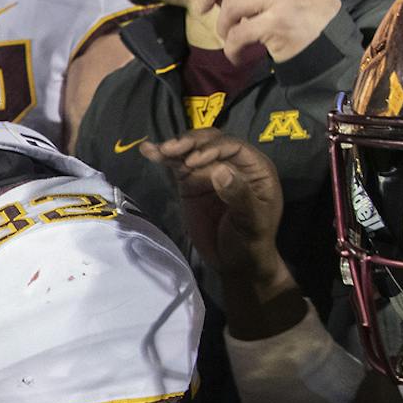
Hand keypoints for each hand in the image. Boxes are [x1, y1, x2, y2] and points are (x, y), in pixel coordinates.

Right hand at [138, 128, 284, 275]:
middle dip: (191, 142)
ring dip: (174, 147)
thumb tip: (220, 171)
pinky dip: (163, 157)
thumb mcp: (251, 222)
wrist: (234, 261)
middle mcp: (232, 164)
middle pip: (211, 141)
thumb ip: (240, 196)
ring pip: (192, 149)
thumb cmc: (251, 242)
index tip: (192, 162)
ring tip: (157, 151)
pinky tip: (148, 150)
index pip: (233, 147)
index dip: (212, 149)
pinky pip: (177, 165)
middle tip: (171, 150)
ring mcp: (209, 172)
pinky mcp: (191, 182)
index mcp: (255, 169)